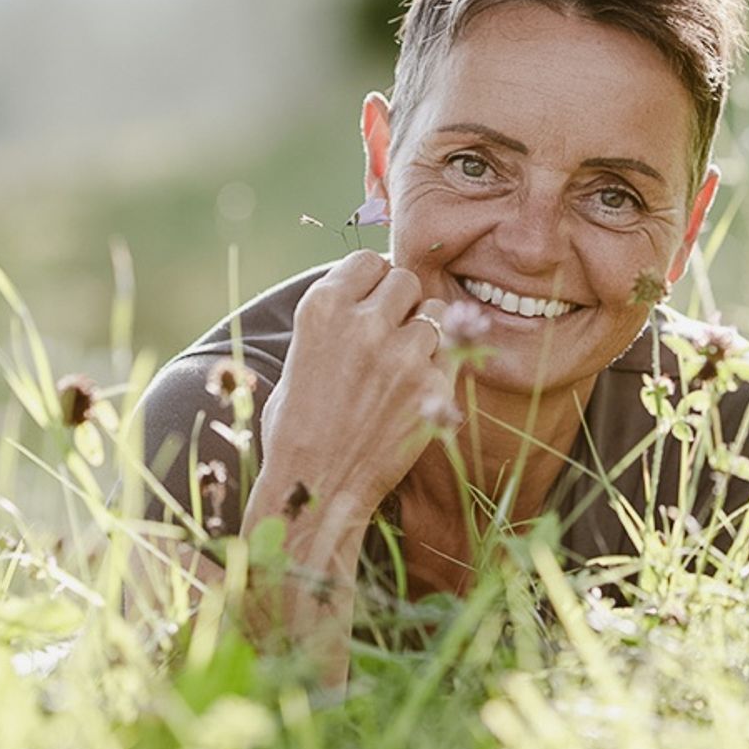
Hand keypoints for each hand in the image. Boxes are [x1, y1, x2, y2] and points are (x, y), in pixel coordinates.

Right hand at [257, 249, 450, 515]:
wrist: (318, 488)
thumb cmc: (298, 427)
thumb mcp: (300, 355)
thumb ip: (335, 318)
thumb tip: (367, 291)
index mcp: (322, 308)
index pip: (368, 260)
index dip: (373, 281)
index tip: (372, 301)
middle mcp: (363, 323)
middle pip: (405, 280)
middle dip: (402, 302)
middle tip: (392, 331)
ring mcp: (402, 354)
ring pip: (436, 313)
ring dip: (425, 332)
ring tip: (403, 363)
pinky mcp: (432, 386)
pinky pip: (450, 354)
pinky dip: (438, 366)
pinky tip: (415, 388)